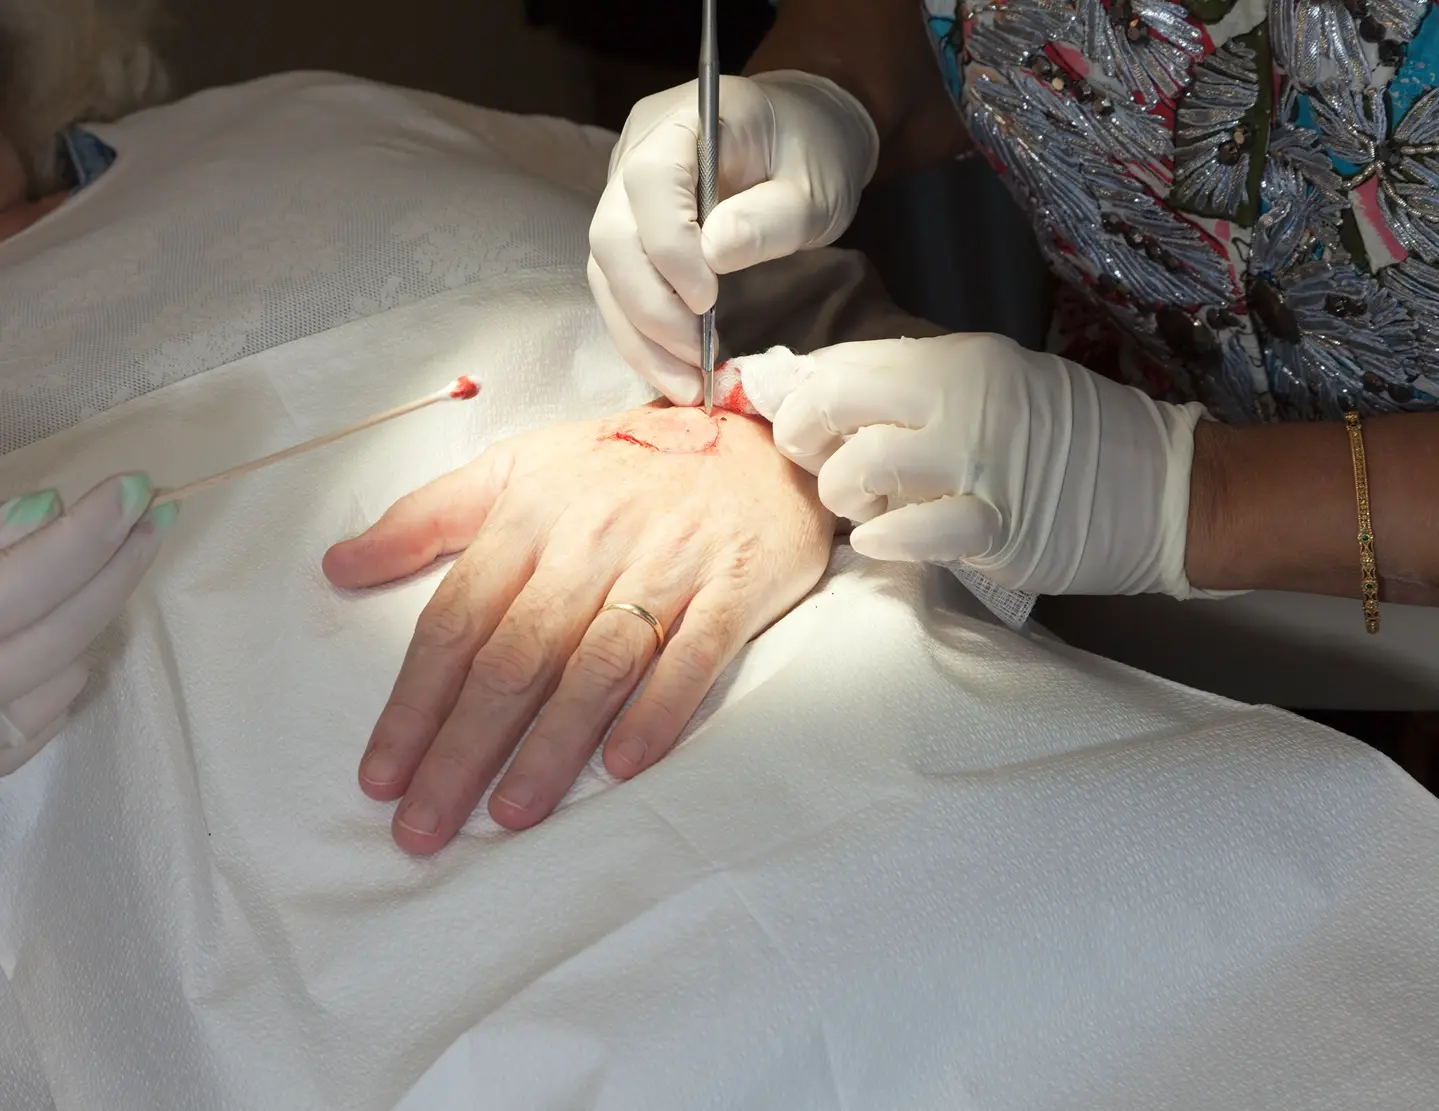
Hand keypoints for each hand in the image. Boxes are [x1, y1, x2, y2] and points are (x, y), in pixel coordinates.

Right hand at [0, 475, 174, 774]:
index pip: (27, 581)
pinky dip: (63, 671)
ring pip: (63, 672)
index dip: (84, 533)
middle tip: (157, 512)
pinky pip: (44, 716)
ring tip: (114, 562)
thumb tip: (45, 510)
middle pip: (62, 629)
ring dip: (93, 614)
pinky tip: (63, 638)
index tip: (134, 485)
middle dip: (117, 565)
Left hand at [322, 405, 832, 851]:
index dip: (414, 701)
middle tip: (422, 826)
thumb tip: (337, 565)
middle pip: (515, 655)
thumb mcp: (520, 466)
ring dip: (550, 744)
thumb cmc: (627, 464)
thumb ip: (428, 516)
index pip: (457, 618)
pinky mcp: (735, 585)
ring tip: (508, 815)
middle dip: (462, 747)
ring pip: (596, 663)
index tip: (380, 775)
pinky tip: (623, 766)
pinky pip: (693, 655)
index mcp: (529, 514)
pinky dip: (658, 710)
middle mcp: (592, 541)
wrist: (760, 441)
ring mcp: (667, 563)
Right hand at [587, 72, 878, 404]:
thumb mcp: (815, 186)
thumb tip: (712, 255)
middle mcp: (635, 154)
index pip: (649, 183)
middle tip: (697, 359)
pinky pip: (619, 287)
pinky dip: (643, 335)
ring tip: (685, 385)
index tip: (708, 301)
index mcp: (683, 122)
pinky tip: (674, 371)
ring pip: (605, 272)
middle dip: (650, 309)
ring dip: (640, 336)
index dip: (670, 248)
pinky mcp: (630, 230)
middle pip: (611, 236)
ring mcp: (623, 194)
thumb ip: (770, 217)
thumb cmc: (814, 152)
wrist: (805, 132)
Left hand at [738, 335, 1211, 598]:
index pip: (842, 361)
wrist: (1160, 487)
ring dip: (842, 495)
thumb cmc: (1061, 439)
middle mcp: (963, 399)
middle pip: (836, 399)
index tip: (785, 419)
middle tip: (816, 462)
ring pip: (865, 465)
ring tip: (861, 508)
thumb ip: (904, 390)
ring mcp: (981, 461)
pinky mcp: (999, 525)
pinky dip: (882, 539)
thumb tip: (801, 383)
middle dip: (801, 435)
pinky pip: (915, 532)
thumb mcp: (986, 389)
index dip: (794, 393)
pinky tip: (881, 540)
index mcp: (954, 361)